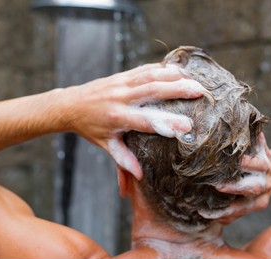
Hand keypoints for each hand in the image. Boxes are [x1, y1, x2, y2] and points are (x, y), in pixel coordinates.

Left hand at [62, 63, 207, 179]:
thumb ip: (123, 160)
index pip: (147, 121)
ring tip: (194, 79)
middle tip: (201, 91)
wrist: (70, 105)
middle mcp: (120, 98)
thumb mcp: (105, 145)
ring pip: (151, 76)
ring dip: (174, 76)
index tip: (188, 126)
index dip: (168, 123)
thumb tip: (140, 177)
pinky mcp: (121, 75)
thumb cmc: (89, 128)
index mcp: (118, 118)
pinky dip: (161, 68)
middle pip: (153, 91)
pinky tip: (177, 70)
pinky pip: (144, 69)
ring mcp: (121, 83)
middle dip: (178, 90)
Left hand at [199, 133, 270, 223]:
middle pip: (251, 187)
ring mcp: (262, 197)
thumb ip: (246, 132)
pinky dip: (225, 218)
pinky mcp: (256, 208)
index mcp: (264, 162)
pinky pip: (240, 216)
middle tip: (215, 186)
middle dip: (234, 188)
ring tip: (203, 212)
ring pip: (245, 207)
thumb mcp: (256, 142)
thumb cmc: (257, 154)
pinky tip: (208, 216)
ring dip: (224, 211)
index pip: (254, 162)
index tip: (228, 161)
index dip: (243, 163)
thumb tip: (233, 112)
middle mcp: (265, 181)